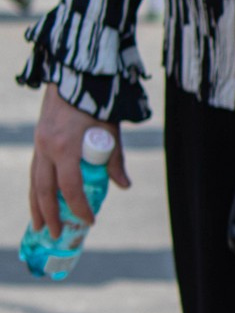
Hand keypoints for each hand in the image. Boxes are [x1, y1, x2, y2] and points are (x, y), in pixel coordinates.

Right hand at [30, 86, 127, 236]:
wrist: (77, 78)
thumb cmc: (99, 105)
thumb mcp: (111, 132)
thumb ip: (115, 159)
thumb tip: (123, 185)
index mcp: (66, 147)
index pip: (70, 187)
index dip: (79, 207)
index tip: (89, 221)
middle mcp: (47, 147)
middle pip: (44, 189)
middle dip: (49, 214)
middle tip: (54, 234)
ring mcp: (39, 143)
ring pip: (34, 181)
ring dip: (36, 205)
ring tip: (39, 226)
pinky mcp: (39, 140)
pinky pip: (35, 170)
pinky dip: (36, 188)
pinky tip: (39, 201)